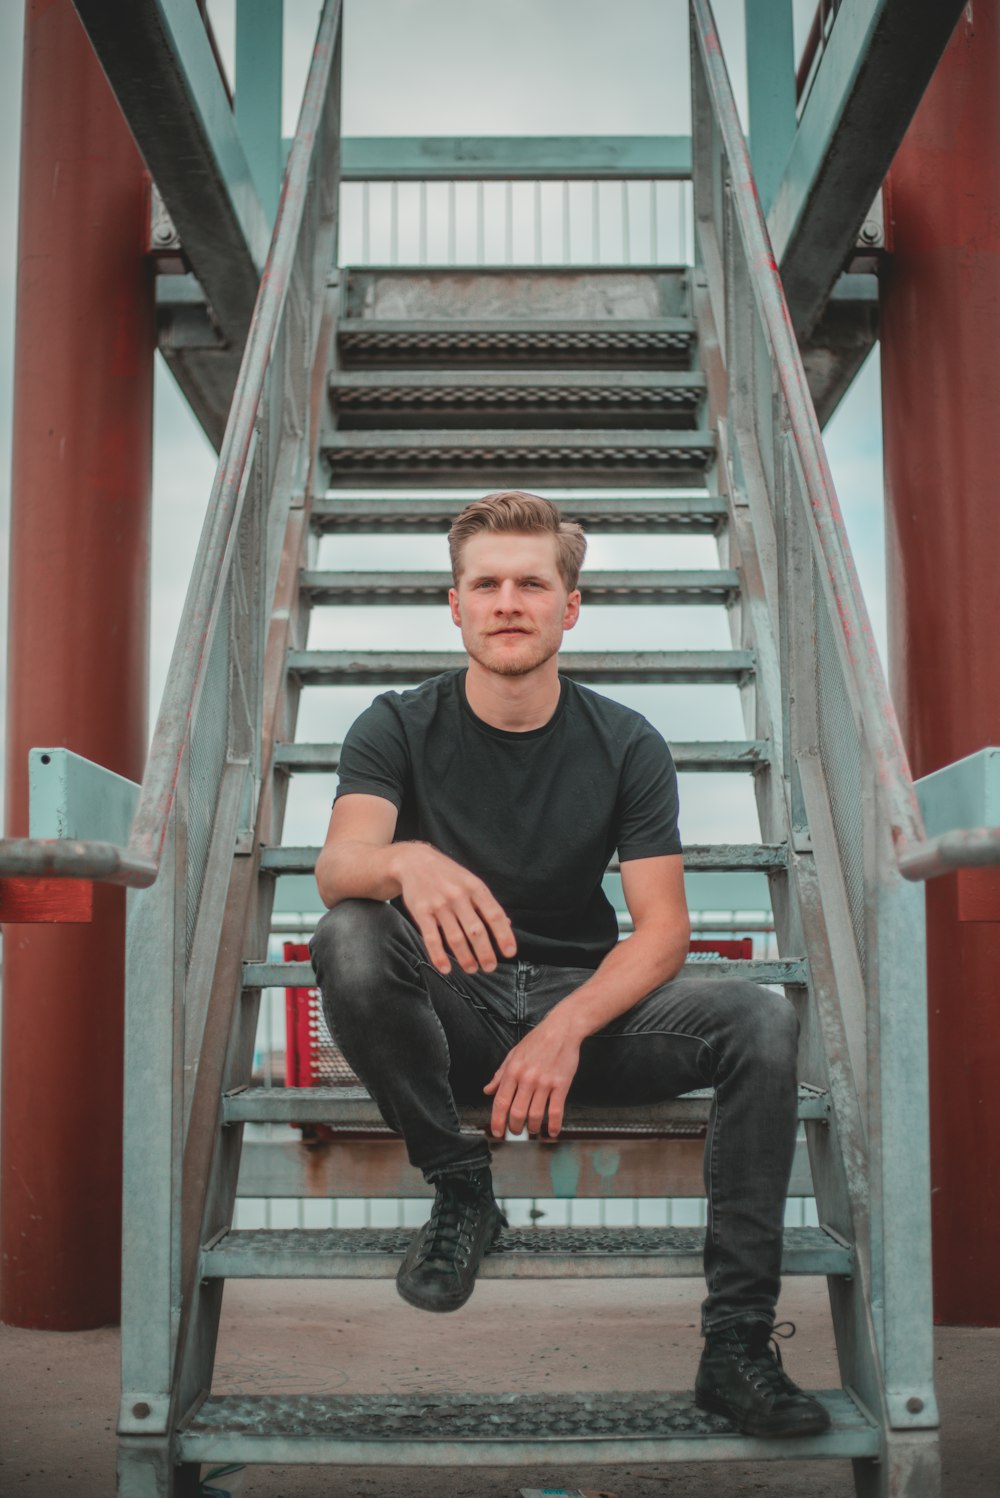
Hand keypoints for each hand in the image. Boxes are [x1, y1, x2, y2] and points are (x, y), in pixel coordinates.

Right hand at [396, 842, 516, 974]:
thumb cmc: (447, 875)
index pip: (494, 915)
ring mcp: (439, 904)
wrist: (414, 861)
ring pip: (455, 937)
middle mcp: (459, 896)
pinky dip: (439, 956)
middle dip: (485, 952)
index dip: (504, 935)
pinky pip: (431, 938)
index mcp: (475, 888)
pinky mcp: (421, 911)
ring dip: (465, 958)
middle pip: (476, 930)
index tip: (509, 953)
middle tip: (490, 967)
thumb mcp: (471, 882)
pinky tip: (445, 968)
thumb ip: (486, 904)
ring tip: (472, 969)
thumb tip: (507, 924)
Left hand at [483, 1014, 581, 1138]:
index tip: (497, 1132)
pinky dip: (553, 1125)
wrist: (561, 1030)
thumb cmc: (537, 1041)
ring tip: (532, 1130)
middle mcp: (527, 1078)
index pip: (500, 1102)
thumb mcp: (513, 1054)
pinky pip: (556, 1110)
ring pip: (535, 1115)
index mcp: (513, 1071)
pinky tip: (551, 1131)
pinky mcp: (561, 1084)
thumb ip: (500, 1074)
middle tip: (516, 1132)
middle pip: (517, 1113)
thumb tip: (488, 1090)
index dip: (497, 1121)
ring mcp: (545, 1082)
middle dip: (515, 1128)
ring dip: (533, 1128)